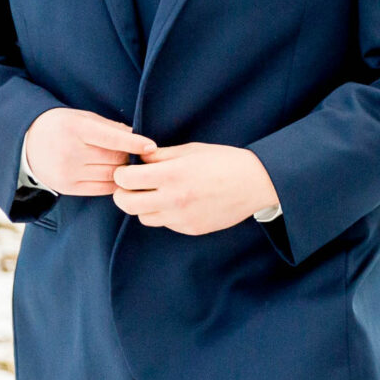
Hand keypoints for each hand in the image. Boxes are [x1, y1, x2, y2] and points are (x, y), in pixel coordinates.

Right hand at [22, 108, 155, 196]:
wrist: (25, 143)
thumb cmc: (62, 126)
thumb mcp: (82, 118)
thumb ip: (110, 127)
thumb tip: (137, 138)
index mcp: (75, 129)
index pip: (112, 138)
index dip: (134, 143)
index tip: (152, 146)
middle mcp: (70, 152)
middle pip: (115, 158)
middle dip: (129, 156)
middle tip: (135, 153)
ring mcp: (67, 172)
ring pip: (111, 175)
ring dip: (123, 170)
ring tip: (124, 163)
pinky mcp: (67, 187)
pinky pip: (102, 189)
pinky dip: (114, 183)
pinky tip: (116, 176)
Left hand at [110, 144, 278, 236]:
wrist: (257, 183)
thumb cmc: (226, 161)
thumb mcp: (192, 150)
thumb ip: (161, 156)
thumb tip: (138, 159)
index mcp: (172, 174)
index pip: (125, 179)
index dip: (121, 174)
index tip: (127, 171)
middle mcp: (173, 199)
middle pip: (126, 203)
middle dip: (123, 194)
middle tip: (131, 187)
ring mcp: (181, 217)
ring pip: (143, 217)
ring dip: (144, 206)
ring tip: (158, 194)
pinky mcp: (190, 228)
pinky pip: (165, 223)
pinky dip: (165, 214)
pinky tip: (180, 202)